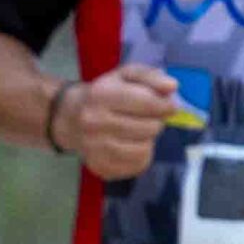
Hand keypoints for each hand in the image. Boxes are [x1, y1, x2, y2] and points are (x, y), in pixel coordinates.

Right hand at [64, 63, 176, 178]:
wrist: (71, 118)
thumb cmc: (106, 94)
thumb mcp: (126, 76)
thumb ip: (151, 77)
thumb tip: (172, 86)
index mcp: (101, 95)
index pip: (147, 102)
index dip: (166, 105)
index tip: (169, 106)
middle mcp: (94, 122)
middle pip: (149, 128)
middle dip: (155, 122)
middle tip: (146, 118)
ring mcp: (95, 148)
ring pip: (145, 149)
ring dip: (148, 139)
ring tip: (138, 131)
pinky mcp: (101, 167)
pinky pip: (138, 166)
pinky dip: (141, 155)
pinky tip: (131, 144)